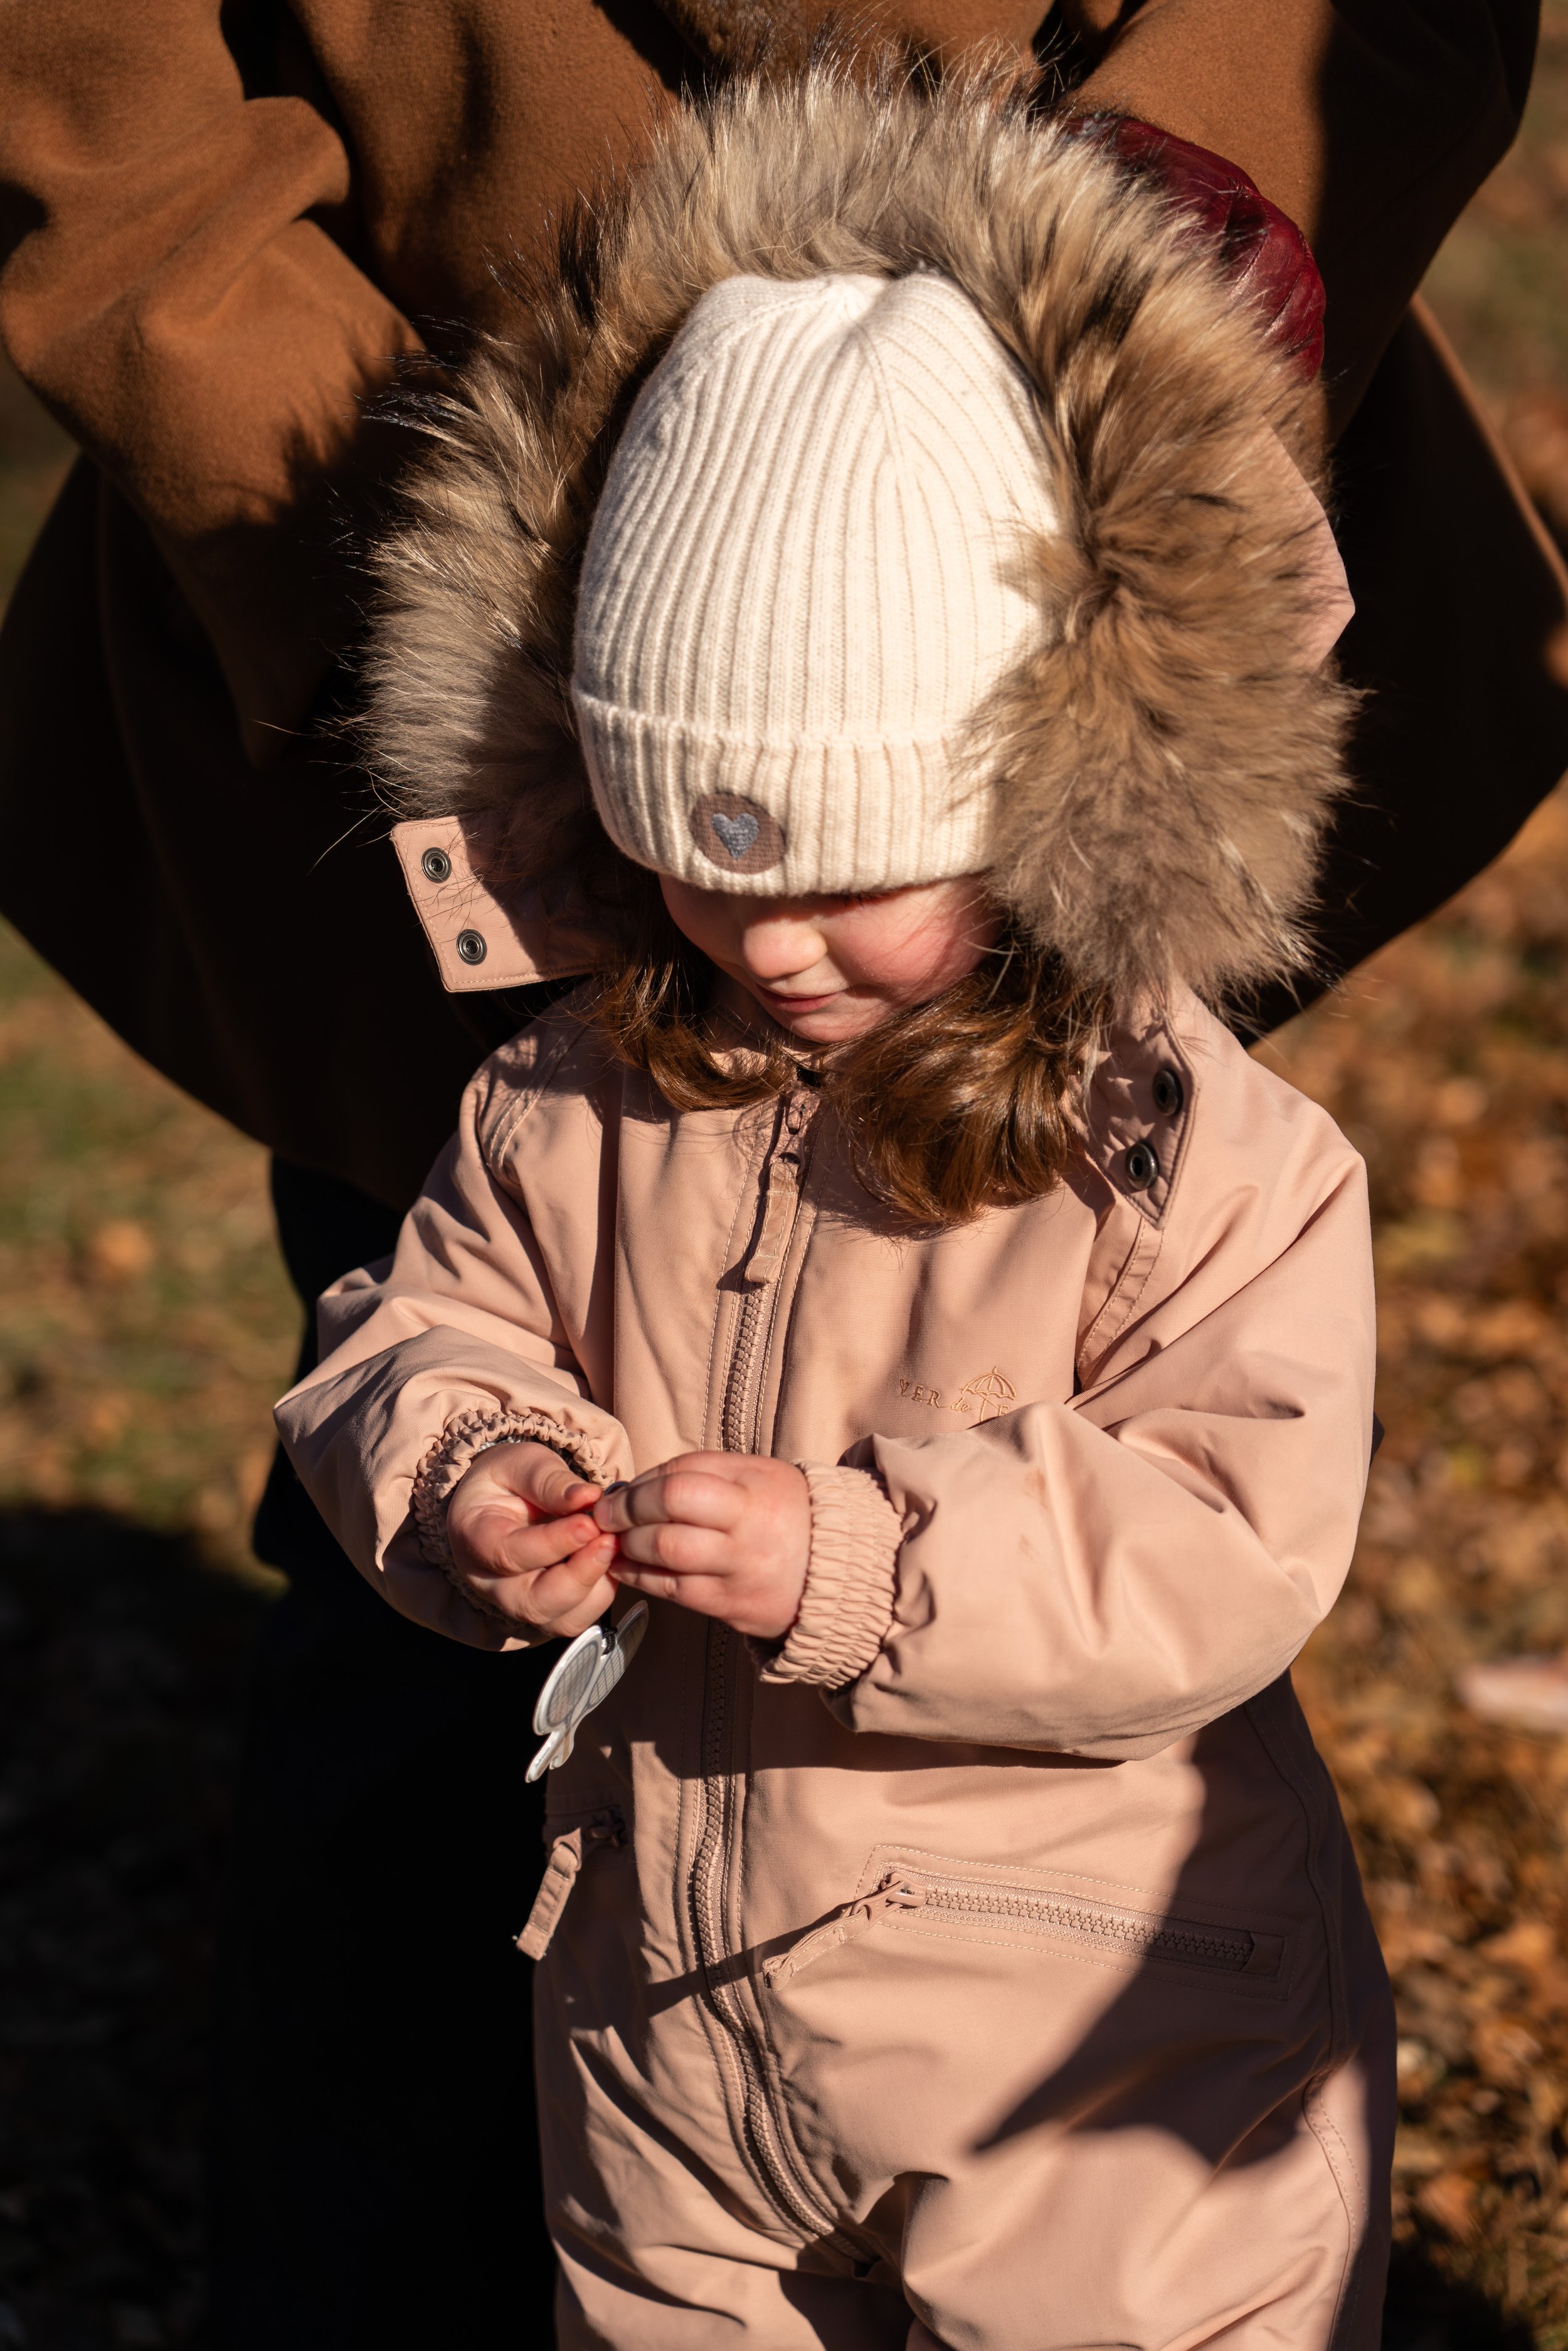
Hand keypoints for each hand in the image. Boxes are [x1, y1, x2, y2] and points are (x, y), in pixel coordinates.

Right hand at [445, 1440, 618, 1638]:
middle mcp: (491, 1582)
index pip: (510, 1554)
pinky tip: (612, 1559)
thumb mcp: (522, 1464)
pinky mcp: (548, 1611)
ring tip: (614, 1547)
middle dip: (578, 1577)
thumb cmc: (510, 1479)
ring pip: (560, 1620)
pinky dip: (601, 1593)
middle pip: (533, 1604)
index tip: (589, 1524)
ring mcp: (519, 1603)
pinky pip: (578, 1618)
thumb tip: (589, 1497)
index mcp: (475, 1538)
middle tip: (610, 1541)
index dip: (553, 1544)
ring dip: (596, 1588)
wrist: (505, 1499)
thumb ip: (549, 1480)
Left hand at [593, 1453, 809, 1640]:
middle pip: (669, 1510)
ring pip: (665, 1552)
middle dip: (625, 1511)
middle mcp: (748, 1527)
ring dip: (628, 1545)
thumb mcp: (760, 1475)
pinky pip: (673, 1590)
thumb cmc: (789, 1514)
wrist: (843, 1572)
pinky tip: (626, 1566)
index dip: (640, 1484)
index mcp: (755, 1486)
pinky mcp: (733, 1605)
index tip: (620, 1491)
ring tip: (615, 1540)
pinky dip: (640, 1576)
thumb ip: (705, 1473)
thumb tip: (638, 1484)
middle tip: (606, 1514)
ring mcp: (741, 1569)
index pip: (681, 1477)